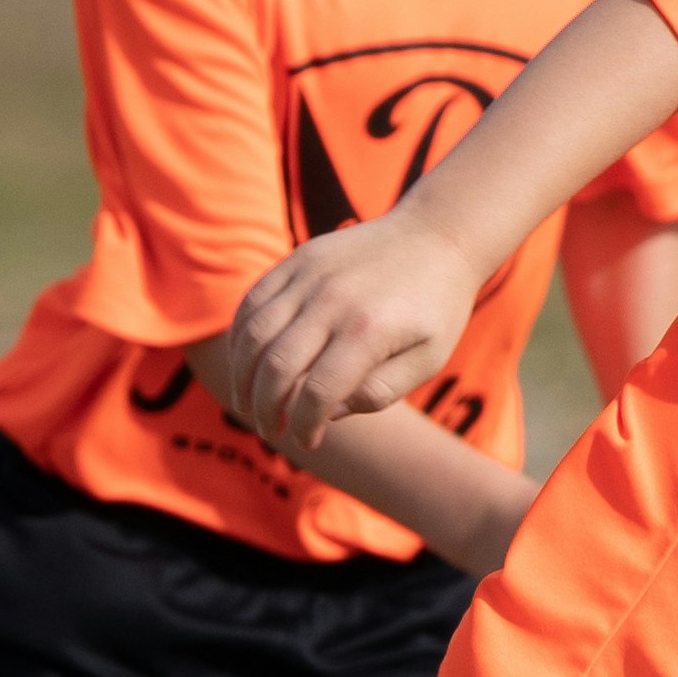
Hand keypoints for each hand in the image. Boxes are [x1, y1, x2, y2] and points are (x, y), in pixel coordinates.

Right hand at [201, 210, 471, 462]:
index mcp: (368, 331)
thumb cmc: (436, 307)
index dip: (304, 427)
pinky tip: (246, 363)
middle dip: (265, 410)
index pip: (316, 394)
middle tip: (270, 431)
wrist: (438, 234)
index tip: (306, 442)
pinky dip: (240, 338)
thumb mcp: (428, 360)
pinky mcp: (299, 259)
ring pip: (253, 334)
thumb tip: (330, 413)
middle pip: (274, 368)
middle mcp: (333, 300)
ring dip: (242, 378)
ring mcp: (311, 274)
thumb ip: (379, 392)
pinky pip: (252, 301)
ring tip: (247, 405)